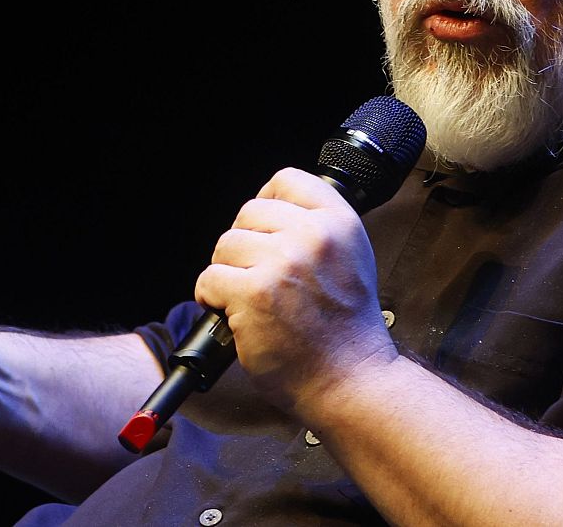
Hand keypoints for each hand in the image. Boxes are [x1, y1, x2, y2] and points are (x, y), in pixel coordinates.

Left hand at [194, 167, 397, 412]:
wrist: (351, 381)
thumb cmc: (348, 331)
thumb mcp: (352, 259)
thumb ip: (319, 229)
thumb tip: (274, 210)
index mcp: (339, 222)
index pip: (287, 180)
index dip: (267, 201)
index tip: (263, 228)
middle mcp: (312, 236)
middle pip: (249, 212)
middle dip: (244, 244)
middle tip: (255, 274)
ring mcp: (282, 264)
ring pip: (225, 245)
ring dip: (227, 272)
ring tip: (247, 297)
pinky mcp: (253, 294)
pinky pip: (210, 278)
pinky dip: (211, 297)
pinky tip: (230, 312)